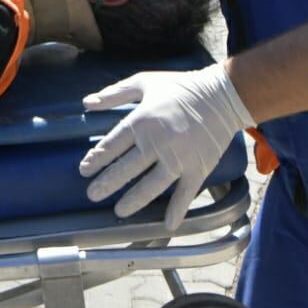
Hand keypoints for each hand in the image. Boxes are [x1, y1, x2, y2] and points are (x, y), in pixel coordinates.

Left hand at [77, 64, 254, 230]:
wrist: (223, 95)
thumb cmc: (180, 87)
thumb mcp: (144, 82)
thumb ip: (114, 94)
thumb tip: (86, 103)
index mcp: (141, 121)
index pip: (111, 146)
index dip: (95, 160)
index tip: (84, 170)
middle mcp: (157, 143)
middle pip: (126, 169)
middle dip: (106, 184)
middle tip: (92, 195)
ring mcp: (179, 159)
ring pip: (151, 186)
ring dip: (133, 201)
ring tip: (119, 211)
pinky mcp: (198, 168)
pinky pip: (185, 194)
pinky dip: (177, 210)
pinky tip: (167, 226)